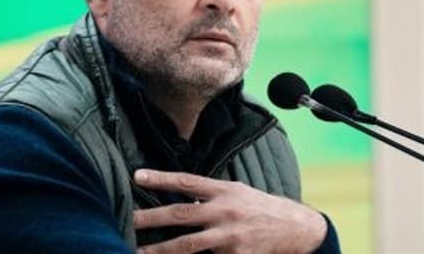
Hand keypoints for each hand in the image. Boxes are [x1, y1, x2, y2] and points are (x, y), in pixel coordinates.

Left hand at [132, 169, 326, 253]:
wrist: (295, 229)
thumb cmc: (260, 207)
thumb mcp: (237, 191)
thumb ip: (210, 193)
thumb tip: (180, 191)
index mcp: (224, 191)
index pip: (187, 182)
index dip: (161, 178)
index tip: (137, 176)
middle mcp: (224, 212)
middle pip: (181, 214)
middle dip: (151, 218)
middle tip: (128, 220)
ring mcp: (229, 238)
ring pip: (187, 245)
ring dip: (160, 250)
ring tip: (137, 252)